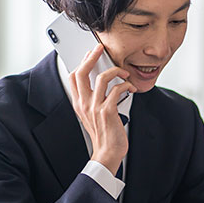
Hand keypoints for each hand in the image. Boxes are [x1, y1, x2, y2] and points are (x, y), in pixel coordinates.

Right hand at [68, 43, 136, 173]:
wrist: (108, 153)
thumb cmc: (104, 135)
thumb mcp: (92, 116)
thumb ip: (93, 100)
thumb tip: (101, 83)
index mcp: (79, 104)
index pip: (73, 76)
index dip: (82, 62)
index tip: (91, 54)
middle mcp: (84, 104)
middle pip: (82, 72)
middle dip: (92, 57)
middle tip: (100, 49)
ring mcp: (95, 107)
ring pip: (101, 78)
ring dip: (115, 71)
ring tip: (124, 73)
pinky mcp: (108, 111)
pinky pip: (117, 90)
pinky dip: (126, 85)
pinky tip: (131, 87)